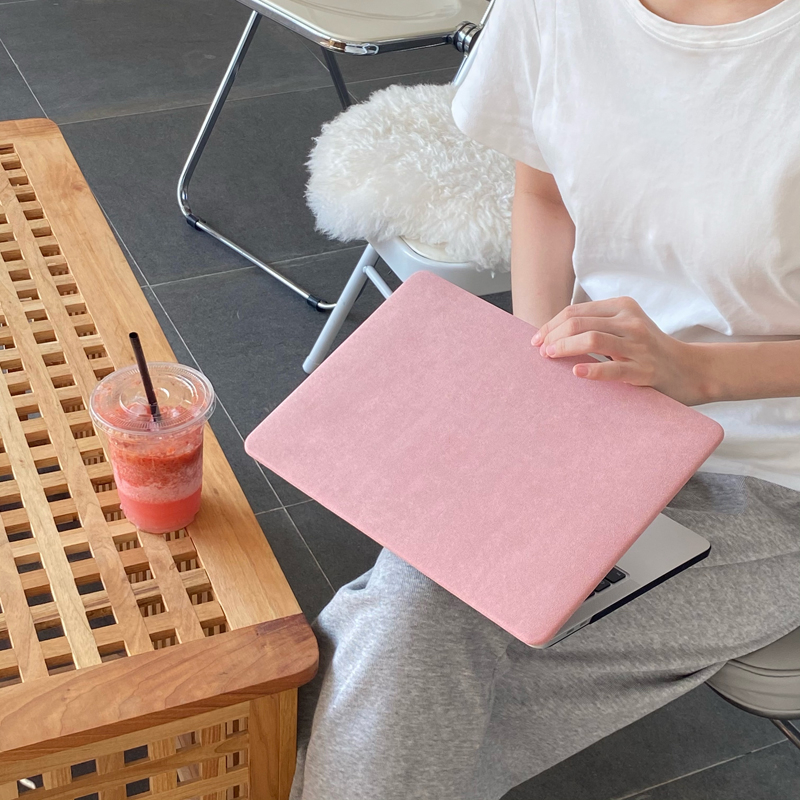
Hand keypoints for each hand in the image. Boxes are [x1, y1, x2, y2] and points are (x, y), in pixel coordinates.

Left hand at [531, 296, 709, 404]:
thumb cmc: (649, 350)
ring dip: (564, 348)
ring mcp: (638, 346)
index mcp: (622, 307)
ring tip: (549, 357)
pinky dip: (592, 370)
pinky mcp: (644, 370)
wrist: (691, 369)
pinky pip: (613, 369)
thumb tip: (553, 334)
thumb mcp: (625, 328)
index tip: (536, 340)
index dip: (551, 325)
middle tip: (540, 351)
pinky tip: (576, 372)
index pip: (575, 311)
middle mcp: (629, 322)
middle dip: (553, 336)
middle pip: (579, 323)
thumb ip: (597, 325)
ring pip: (592, 339)